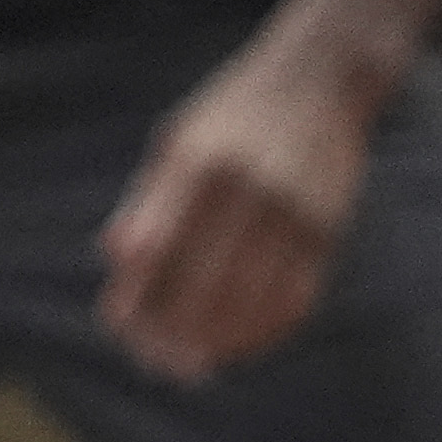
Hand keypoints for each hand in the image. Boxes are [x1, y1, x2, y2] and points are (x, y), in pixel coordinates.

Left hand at [98, 28, 381, 381]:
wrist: (322, 76)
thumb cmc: (234, 112)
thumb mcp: (178, 138)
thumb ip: (147, 198)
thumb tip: (114, 256)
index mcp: (196, 163)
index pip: (154, 249)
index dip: (135, 296)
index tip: (119, 326)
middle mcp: (244, 189)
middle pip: (199, 285)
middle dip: (172, 333)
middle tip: (155, 362)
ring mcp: (291, 211)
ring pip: (248, 302)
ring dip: (216, 343)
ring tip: (192, 364)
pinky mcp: (327, 228)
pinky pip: (294, 298)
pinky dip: (264, 332)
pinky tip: (240, 345)